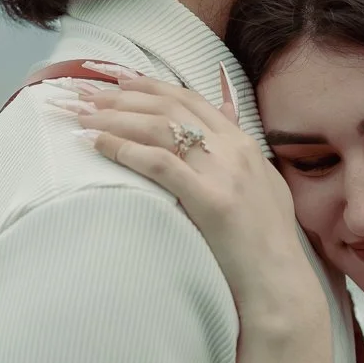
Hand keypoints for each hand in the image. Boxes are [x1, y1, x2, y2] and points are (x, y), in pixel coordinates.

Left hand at [53, 65, 322, 319]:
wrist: (279, 281)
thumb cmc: (266, 240)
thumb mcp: (262, 182)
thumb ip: (239, 147)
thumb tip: (225, 110)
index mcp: (244, 143)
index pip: (191, 99)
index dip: (151, 86)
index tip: (119, 81)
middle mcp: (234, 149)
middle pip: (170, 107)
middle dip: (125, 96)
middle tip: (89, 95)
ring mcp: (224, 173)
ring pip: (161, 128)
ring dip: (116, 118)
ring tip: (83, 118)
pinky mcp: (211, 200)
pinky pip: (161, 164)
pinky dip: (126, 150)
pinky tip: (99, 145)